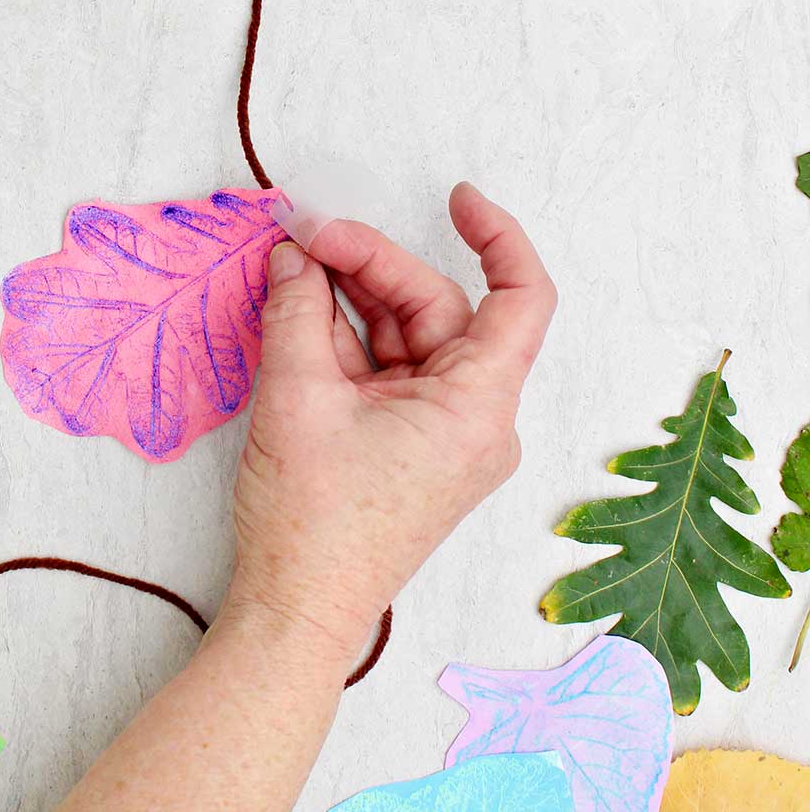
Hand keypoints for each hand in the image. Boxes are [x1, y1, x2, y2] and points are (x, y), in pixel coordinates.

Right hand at [228, 183, 556, 670]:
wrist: (295, 612)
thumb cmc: (311, 522)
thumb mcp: (297, 396)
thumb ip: (298, 309)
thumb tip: (295, 253)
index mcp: (477, 408)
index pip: (521, 298)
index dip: (496, 236)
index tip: (455, 199)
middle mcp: (474, 419)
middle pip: (439, 310)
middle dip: (372, 266)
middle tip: (305, 236)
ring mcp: (440, 435)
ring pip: (406, 338)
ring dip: (350, 300)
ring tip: (290, 266)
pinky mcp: (408, 448)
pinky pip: (386, 373)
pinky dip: (345, 341)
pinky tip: (298, 309)